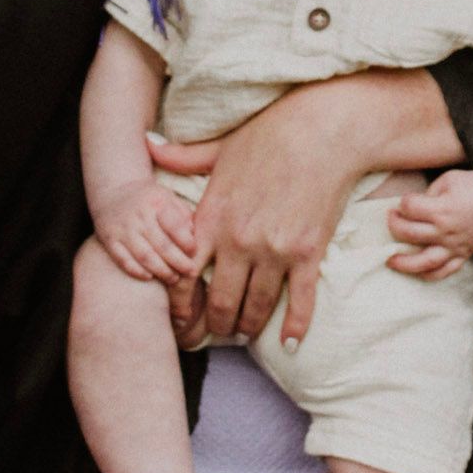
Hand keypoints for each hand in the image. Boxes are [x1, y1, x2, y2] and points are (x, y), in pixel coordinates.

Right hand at [93, 179, 196, 283]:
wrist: (113, 191)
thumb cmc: (149, 199)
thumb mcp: (168, 197)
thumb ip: (183, 215)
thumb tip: (193, 237)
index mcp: (156, 202)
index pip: (175, 226)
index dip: (187, 242)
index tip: (194, 252)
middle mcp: (139, 216)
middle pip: (162, 245)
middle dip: (179, 262)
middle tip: (191, 272)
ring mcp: (123, 229)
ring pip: (144, 256)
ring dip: (161, 271)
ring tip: (174, 278)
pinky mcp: (109, 240)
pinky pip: (123, 260)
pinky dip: (137, 271)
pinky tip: (150, 277)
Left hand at [150, 92, 362, 343]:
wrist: (322, 130)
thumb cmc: (268, 134)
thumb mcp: (218, 147)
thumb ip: (183, 156)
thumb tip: (150, 145)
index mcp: (213, 218)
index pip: (184, 275)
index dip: (180, 305)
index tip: (181, 319)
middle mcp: (240, 241)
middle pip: (221, 301)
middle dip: (216, 324)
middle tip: (216, 332)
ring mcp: (275, 251)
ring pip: (256, 307)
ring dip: (249, 327)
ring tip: (246, 333)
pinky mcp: (308, 253)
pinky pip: (299, 301)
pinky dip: (294, 326)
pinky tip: (290, 342)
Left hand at [386, 168, 472, 278]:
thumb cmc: (472, 186)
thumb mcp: (447, 181)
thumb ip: (428, 195)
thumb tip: (411, 209)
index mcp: (441, 209)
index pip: (409, 207)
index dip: (403, 202)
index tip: (405, 201)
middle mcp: (445, 231)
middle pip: (409, 233)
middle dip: (394, 225)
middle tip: (392, 219)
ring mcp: (454, 246)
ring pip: (424, 261)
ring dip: (404, 263)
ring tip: (390, 261)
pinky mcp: (463, 255)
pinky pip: (444, 271)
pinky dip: (429, 275)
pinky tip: (417, 272)